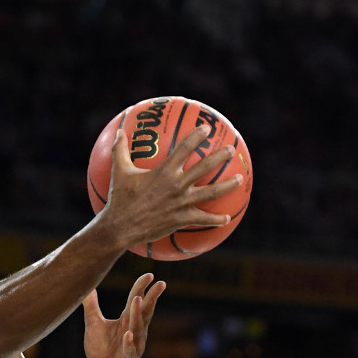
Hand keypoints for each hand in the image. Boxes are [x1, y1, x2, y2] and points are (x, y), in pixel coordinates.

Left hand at [83, 273, 164, 357]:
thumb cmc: (100, 350)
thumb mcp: (93, 324)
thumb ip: (91, 306)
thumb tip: (87, 286)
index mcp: (127, 321)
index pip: (136, 301)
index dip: (142, 288)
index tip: (149, 274)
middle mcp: (135, 331)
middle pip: (145, 312)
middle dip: (152, 298)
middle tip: (160, 283)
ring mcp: (134, 346)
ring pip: (138, 328)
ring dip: (138, 315)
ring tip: (138, 300)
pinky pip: (130, 351)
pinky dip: (129, 343)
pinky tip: (128, 334)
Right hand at [100, 124, 242, 249]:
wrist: (120, 228)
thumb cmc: (119, 200)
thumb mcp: (119, 172)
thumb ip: (120, 150)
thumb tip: (118, 132)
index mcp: (164, 171)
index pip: (185, 148)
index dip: (197, 136)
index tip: (207, 129)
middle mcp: (177, 185)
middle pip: (205, 167)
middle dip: (220, 156)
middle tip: (231, 149)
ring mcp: (181, 203)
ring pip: (211, 192)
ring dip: (228, 185)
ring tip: (239, 178)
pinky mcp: (181, 219)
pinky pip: (203, 219)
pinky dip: (216, 219)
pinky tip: (227, 218)